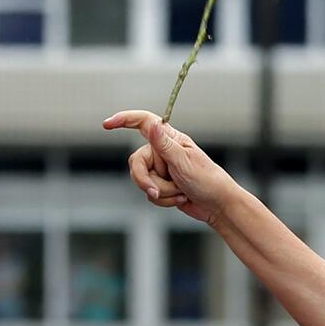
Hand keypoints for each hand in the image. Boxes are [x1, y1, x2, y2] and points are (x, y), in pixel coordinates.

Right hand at [103, 110, 240, 224]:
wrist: (217, 206)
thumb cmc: (207, 180)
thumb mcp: (184, 162)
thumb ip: (165, 145)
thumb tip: (152, 126)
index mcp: (171, 140)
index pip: (144, 123)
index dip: (124, 120)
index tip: (107, 124)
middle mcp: (164, 152)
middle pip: (136, 162)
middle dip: (146, 181)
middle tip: (159, 191)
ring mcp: (162, 169)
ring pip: (142, 180)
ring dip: (161, 191)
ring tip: (181, 192)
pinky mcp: (162, 185)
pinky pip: (149, 194)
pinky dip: (164, 200)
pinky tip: (181, 198)